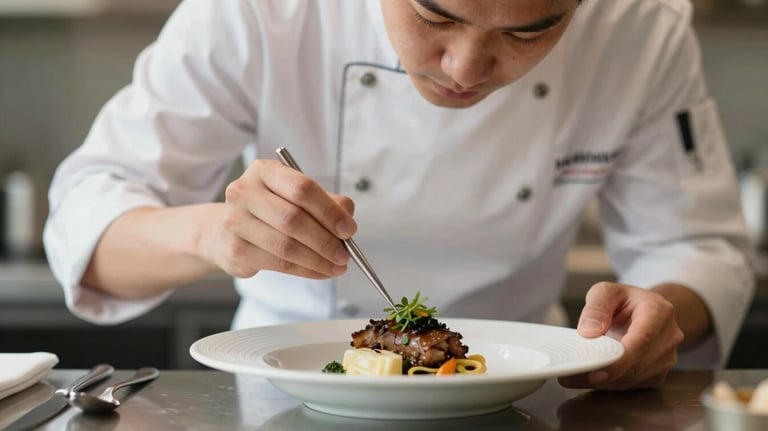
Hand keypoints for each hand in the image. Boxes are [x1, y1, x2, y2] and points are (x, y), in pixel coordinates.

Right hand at [201, 159, 355, 278]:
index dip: (330, 211)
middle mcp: (244, 192)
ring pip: (286, 246)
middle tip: (345, 254)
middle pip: (293, 219)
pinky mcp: (235, 249)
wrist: (225, 231)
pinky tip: (320, 272)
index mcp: (264, 171)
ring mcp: (235, 221)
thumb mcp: (297, 197)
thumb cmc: (270, 210)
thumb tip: (347, 221)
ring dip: (318, 260)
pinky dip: (306, 270)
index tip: (349, 229)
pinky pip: (279, 264)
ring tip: (337, 266)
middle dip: (326, 240)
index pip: (302, 188)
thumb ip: (327, 203)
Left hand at [558, 282, 683, 389]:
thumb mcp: (607, 291)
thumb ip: (597, 306)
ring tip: (572, 377)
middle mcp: (669, 338)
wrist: (648, 312)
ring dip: (601, 382)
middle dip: (602, 374)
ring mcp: (667, 359)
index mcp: (659, 312)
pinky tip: (588, 377)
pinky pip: (631, 385)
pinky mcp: (658, 374)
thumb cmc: (626, 301)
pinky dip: (608, 384)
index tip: (594, 370)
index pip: (641, 340)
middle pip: (636, 365)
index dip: (619, 359)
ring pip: (631, 379)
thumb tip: (589, 332)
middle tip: (570, 375)